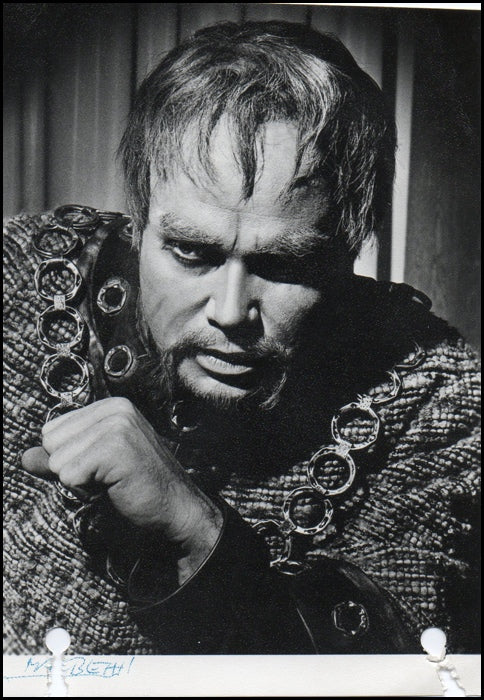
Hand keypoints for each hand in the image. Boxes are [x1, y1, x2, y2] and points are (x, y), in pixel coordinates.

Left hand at [21, 397, 222, 581]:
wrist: (175, 509)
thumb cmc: (137, 488)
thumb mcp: (92, 467)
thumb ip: (58, 459)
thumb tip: (25, 457)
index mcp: (111, 407)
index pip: (53, 430)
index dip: (70, 457)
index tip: (103, 467)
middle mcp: (115, 409)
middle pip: (51, 443)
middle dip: (72, 468)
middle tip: (108, 477)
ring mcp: (117, 426)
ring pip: (58, 461)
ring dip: (80, 482)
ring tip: (112, 482)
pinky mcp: (115, 448)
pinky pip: (68, 476)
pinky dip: (86, 491)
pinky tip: (114, 488)